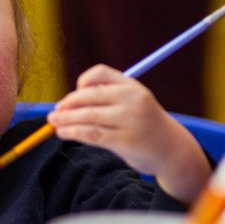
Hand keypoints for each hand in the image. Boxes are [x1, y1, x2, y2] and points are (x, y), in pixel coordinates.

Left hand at [48, 64, 208, 202]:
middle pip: (90, 95)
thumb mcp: (133, 103)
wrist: (171, 149)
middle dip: (68, 103)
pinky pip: (92, 134)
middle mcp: (132, 99)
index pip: (100, 73)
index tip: (72, 96)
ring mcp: (130, 120)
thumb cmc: (145, 125)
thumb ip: (109, 98)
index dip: (82, 82)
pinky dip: (73, 133)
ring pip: (88, 116)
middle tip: (54, 111)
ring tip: (53, 122)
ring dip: (66, 119)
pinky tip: (63, 133)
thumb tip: (68, 103)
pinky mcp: (125, 141)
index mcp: (132, 86)